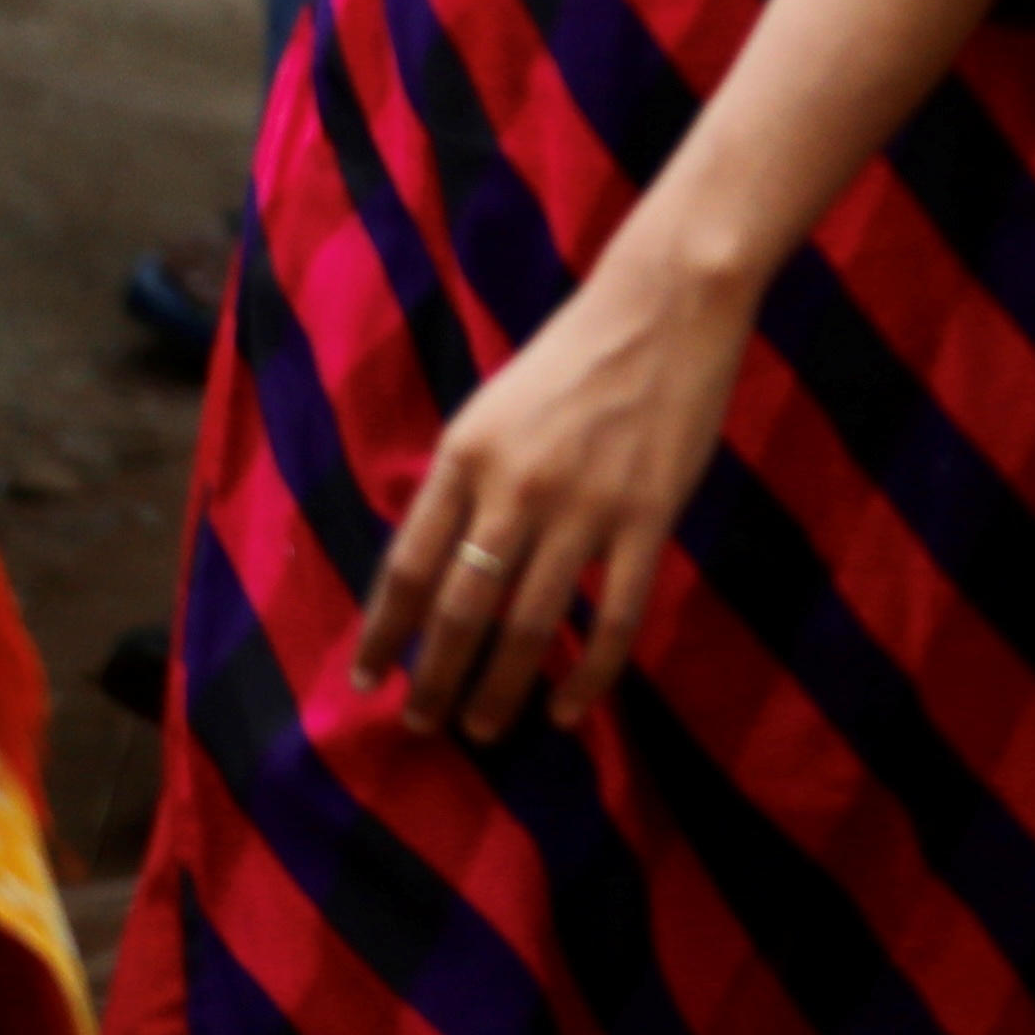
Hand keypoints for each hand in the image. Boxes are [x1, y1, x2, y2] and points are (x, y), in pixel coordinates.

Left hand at [353, 231, 761, 739]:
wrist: (667, 306)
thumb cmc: (574, 355)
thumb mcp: (493, 410)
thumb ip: (464, 483)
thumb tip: (439, 567)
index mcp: (465, 456)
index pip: (408, 566)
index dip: (382, 633)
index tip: (366, 680)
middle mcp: (514, 488)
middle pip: (460, 609)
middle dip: (436, 678)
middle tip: (425, 725)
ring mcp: (584, 506)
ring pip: (528, 623)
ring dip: (501, 688)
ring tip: (486, 728)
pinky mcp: (647, 516)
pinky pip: (615, 614)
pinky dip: (590, 671)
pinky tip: (570, 708)